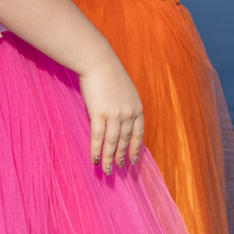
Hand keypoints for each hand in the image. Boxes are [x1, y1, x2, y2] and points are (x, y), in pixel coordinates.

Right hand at [76, 57, 144, 173]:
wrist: (99, 63)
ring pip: (112, 143)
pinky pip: (98, 137)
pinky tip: (95, 160)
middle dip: (122, 156)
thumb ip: (127, 107)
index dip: (135, 148)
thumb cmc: (111, 75)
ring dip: (109, 158)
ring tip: (107, 170)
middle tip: (118, 169)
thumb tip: (122, 123)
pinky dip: (96, 150)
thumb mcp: (127, 92)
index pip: (138, 134)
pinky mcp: (99, 114)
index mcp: (138, 108)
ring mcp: (115, 115)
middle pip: (125, 140)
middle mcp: (129, 113)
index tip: (132, 160)